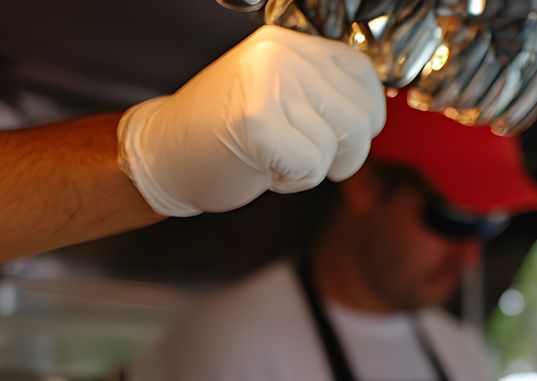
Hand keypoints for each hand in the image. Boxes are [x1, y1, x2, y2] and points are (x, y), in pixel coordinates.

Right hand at [117, 26, 385, 216]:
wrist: (163, 155)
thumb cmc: (220, 134)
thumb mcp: (279, 93)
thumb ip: (321, 90)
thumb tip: (373, 112)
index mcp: (289, 43)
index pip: (363, 73)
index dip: (366, 115)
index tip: (341, 135)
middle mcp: (281, 55)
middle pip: (360, 115)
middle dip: (345, 153)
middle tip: (307, 157)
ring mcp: (268, 84)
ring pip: (338, 144)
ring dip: (313, 168)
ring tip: (277, 157)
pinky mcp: (258, 122)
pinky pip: (311, 165)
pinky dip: (293, 181)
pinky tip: (263, 168)